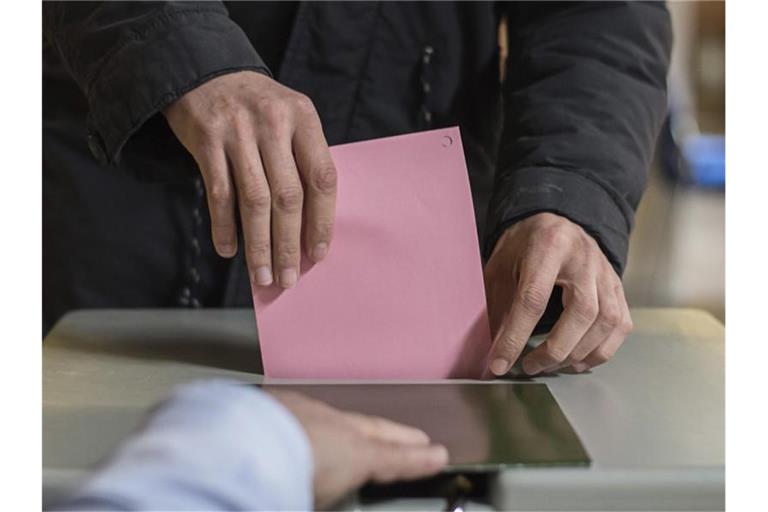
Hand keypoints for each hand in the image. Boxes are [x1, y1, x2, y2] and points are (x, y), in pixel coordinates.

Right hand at [164, 71, 336, 288]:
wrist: (205, 72)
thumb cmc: (258, 109)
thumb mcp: (290, 119)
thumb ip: (302, 160)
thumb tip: (309, 227)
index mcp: (304, 118)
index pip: (322, 177)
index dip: (322, 220)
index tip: (318, 254)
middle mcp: (273, 123)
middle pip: (287, 196)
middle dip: (289, 243)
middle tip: (288, 278)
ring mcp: (238, 131)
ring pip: (254, 200)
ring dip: (259, 244)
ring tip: (263, 275)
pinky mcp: (206, 140)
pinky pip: (218, 193)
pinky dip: (224, 226)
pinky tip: (229, 250)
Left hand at [271, 391, 447, 508]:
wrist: (243, 446)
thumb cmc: (283, 481)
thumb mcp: (320, 497)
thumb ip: (337, 484)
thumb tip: (335, 482)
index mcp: (354, 454)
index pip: (394, 458)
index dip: (418, 459)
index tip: (438, 455)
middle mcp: (336, 426)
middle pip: (375, 431)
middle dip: (399, 436)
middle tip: (419, 439)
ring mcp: (307, 410)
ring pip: (341, 418)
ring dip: (355, 427)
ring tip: (367, 434)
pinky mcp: (277, 403)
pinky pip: (306, 410)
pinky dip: (314, 419)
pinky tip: (308, 424)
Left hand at [484, 212, 632, 375]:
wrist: (557, 222)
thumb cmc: (525, 245)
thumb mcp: (501, 265)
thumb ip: (497, 303)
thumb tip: (492, 349)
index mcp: (548, 246)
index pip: (534, 298)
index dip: (516, 336)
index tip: (500, 363)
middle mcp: (584, 258)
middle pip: (581, 312)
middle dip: (555, 350)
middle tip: (530, 367)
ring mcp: (606, 272)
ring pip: (606, 321)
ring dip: (578, 354)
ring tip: (551, 367)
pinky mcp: (618, 286)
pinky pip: (621, 325)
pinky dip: (601, 350)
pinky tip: (579, 360)